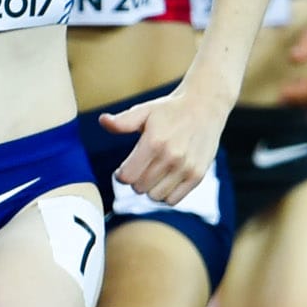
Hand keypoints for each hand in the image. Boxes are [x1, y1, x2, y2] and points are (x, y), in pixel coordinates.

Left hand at [99, 86, 227, 203]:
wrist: (204, 107)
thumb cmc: (169, 110)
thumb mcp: (143, 111)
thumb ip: (122, 122)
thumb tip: (103, 121)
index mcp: (154, 142)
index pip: (128, 177)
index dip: (121, 175)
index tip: (122, 169)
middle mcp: (172, 157)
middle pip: (140, 188)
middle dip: (135, 180)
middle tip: (139, 169)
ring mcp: (187, 168)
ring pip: (156, 196)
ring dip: (150, 188)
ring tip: (152, 174)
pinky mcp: (198, 175)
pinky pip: (174, 200)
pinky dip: (166, 194)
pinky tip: (165, 180)